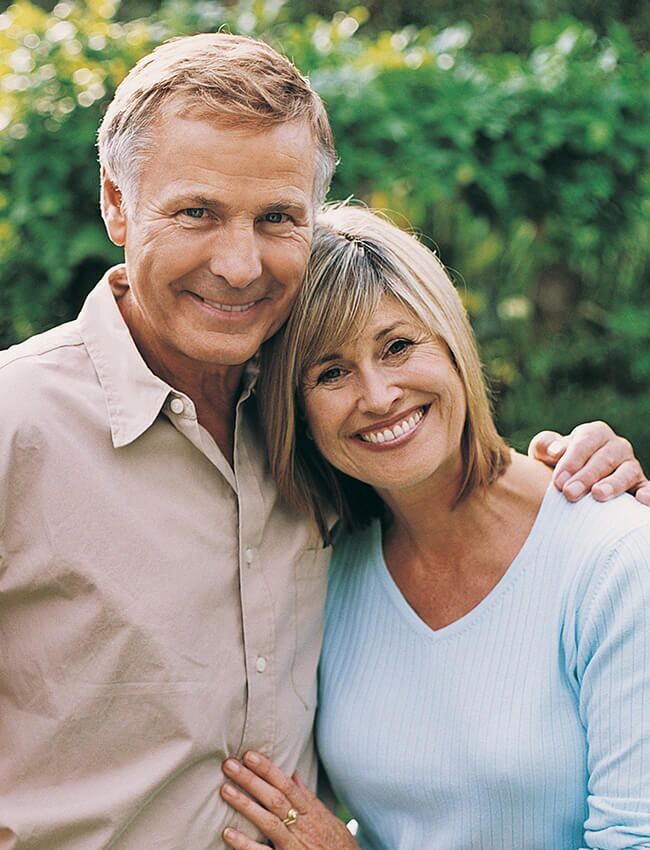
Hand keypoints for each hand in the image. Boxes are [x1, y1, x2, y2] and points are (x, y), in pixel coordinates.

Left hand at [221, 752, 359, 849]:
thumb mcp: (328, 820)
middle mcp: (303, 827)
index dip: (268, 770)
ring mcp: (294, 846)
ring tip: (225, 789)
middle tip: (229, 764)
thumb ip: (309, 799)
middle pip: (275, 799)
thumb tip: (294, 776)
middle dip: (251, 780)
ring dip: (245, 805)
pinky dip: (245, 844)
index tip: (250, 755)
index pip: (287, 786)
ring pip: (269, 821)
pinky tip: (228, 832)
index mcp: (311, 813)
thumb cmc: (339, 847)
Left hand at [528, 421, 649, 503]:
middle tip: (569, 493)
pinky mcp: (639, 485)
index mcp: (595, 433)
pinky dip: (648, 493)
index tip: (558, 480)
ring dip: (613, 484)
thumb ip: (545, 445)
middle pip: (605, 458)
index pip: (586, 441)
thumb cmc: (555, 464)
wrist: (569, 482)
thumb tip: (556, 451)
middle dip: (586, 476)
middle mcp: (617, 446)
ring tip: (598, 495)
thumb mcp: (545, 452)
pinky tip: (641, 500)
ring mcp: (630, 466)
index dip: (572, 460)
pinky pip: (647, 488)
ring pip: (627, 472)